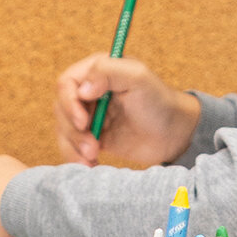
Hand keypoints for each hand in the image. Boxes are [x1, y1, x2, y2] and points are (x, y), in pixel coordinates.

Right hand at [52, 55, 201, 166]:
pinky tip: (91, 165)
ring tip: (92, 159)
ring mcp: (89, 115)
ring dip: (73, 146)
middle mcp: (89, 91)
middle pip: (61, 109)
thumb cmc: (160, 101)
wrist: (175, 134)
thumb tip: (82, 90)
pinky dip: (76, 157)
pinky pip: (72, 146)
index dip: (69, 103)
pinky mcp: (92, 136)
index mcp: (97, 71)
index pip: (66, 84)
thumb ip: (109, 72)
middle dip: (73, 131)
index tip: (83, 122)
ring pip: (64, 130)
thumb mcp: (139, 78)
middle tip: (93, 147)